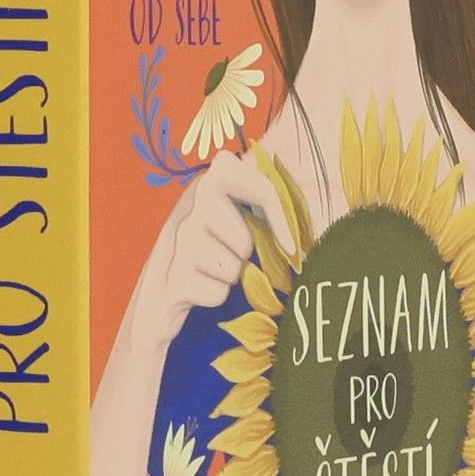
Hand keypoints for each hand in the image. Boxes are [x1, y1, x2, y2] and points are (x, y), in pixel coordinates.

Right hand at [130, 150, 276, 349]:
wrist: (165, 285)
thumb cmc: (215, 246)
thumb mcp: (238, 215)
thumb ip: (266, 205)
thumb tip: (309, 212)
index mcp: (215, 180)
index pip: (260, 186)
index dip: (280, 216)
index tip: (291, 245)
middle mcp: (193, 206)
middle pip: (244, 240)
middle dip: (246, 254)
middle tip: (232, 254)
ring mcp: (181, 242)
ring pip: (232, 268)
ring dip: (231, 276)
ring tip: (214, 269)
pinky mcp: (176, 278)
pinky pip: (218, 293)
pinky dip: (217, 296)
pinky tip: (202, 286)